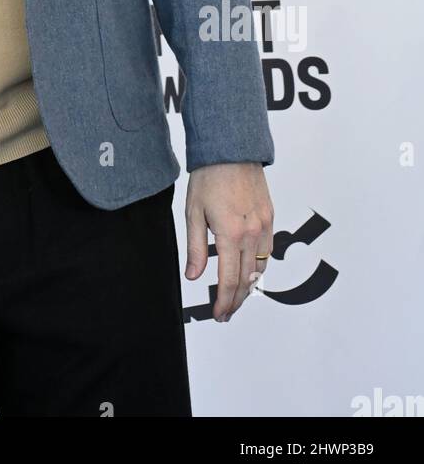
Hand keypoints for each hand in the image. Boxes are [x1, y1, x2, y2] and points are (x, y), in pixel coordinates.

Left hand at [184, 162, 273, 322]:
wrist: (231, 149)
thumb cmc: (209, 177)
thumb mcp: (193, 213)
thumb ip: (194, 248)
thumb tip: (193, 276)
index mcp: (230, 234)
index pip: (228, 280)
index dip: (223, 301)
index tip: (218, 314)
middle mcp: (251, 234)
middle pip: (246, 279)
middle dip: (236, 300)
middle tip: (226, 313)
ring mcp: (264, 226)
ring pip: (260, 268)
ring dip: (249, 286)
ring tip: (236, 296)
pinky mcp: (270, 217)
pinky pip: (268, 250)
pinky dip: (259, 265)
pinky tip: (250, 269)